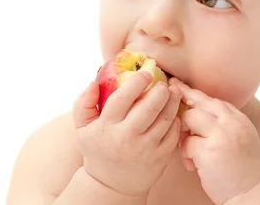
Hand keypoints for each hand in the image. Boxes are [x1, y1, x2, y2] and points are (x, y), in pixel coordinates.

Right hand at [72, 72, 182, 195]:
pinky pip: (173, 134)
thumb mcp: (82, 128)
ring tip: (173, 92)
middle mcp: (126, 138)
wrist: (111, 184)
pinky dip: (176, 120)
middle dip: (160, 90)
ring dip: (172, 101)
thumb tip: (93, 83)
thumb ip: (83, 103)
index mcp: (107, 127)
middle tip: (163, 83)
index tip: (145, 74)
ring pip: (165, 119)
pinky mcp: (159, 158)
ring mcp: (145, 149)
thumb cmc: (98, 150)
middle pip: (149, 108)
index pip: (122, 99)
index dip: (137, 82)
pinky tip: (173, 112)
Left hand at [171, 78, 259, 204]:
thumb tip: (198, 112)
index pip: (213, 100)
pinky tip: (192, 166)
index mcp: (239, 119)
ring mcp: (220, 135)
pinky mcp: (209, 151)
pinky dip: (185, 155)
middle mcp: (231, 123)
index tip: (180, 87)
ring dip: (183, 133)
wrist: (254, 192)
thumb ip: (225, 124)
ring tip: (188, 151)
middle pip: (200, 102)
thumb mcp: (241, 138)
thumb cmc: (244, 170)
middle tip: (171, 92)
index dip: (195, 94)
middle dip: (182, 97)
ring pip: (189, 118)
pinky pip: (186, 143)